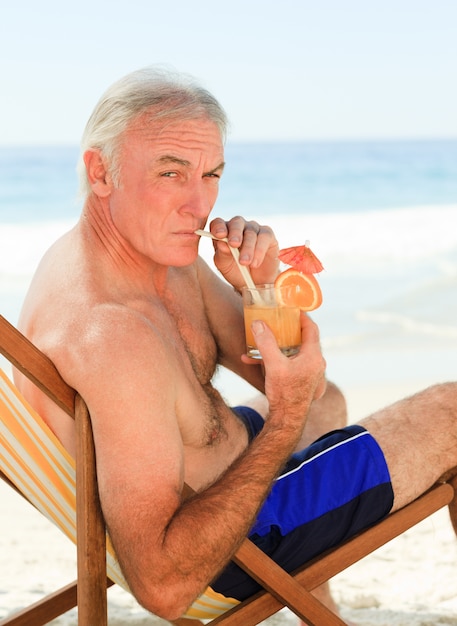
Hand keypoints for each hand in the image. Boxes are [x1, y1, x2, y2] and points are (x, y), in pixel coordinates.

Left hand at [208, 216, 279, 289]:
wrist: (254, 281)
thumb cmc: (236, 270)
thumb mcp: (225, 265)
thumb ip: (222, 254)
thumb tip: (221, 244)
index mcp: (224, 232)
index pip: (219, 223)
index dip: (218, 226)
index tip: (219, 235)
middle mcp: (239, 227)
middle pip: (237, 222)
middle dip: (235, 233)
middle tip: (234, 244)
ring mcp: (254, 229)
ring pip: (251, 232)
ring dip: (248, 248)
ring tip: (245, 263)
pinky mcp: (268, 235)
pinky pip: (264, 237)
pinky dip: (259, 251)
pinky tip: (255, 263)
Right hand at [242, 313, 326, 429]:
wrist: (287, 420)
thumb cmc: (284, 394)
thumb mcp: (273, 365)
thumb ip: (265, 343)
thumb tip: (258, 323)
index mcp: (314, 356)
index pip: (311, 329)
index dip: (302, 316)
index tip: (292, 308)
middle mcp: (316, 364)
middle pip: (303, 339)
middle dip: (287, 330)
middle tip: (275, 321)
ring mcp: (310, 374)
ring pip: (295, 352)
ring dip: (277, 346)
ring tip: (260, 342)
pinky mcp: (303, 382)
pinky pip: (290, 364)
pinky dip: (276, 360)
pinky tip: (255, 361)